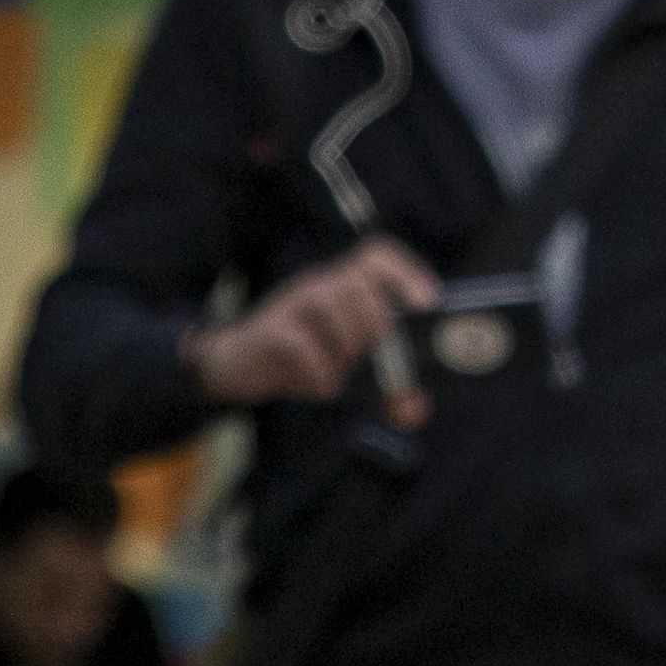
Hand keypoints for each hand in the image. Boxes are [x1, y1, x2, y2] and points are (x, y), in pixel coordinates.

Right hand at [190, 239, 448, 418]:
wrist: (235, 366)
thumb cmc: (301, 359)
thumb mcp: (348, 370)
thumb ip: (386, 390)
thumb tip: (416, 411)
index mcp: (342, 285)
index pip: (377, 255)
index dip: (408, 274)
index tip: (429, 305)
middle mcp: (318, 285)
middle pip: (356, 282)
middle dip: (377, 322)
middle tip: (379, 357)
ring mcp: (290, 304)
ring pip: (328, 304)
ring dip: (346, 346)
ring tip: (345, 373)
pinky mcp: (268, 332)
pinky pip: (301, 344)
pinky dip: (319, 371)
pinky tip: (322, 386)